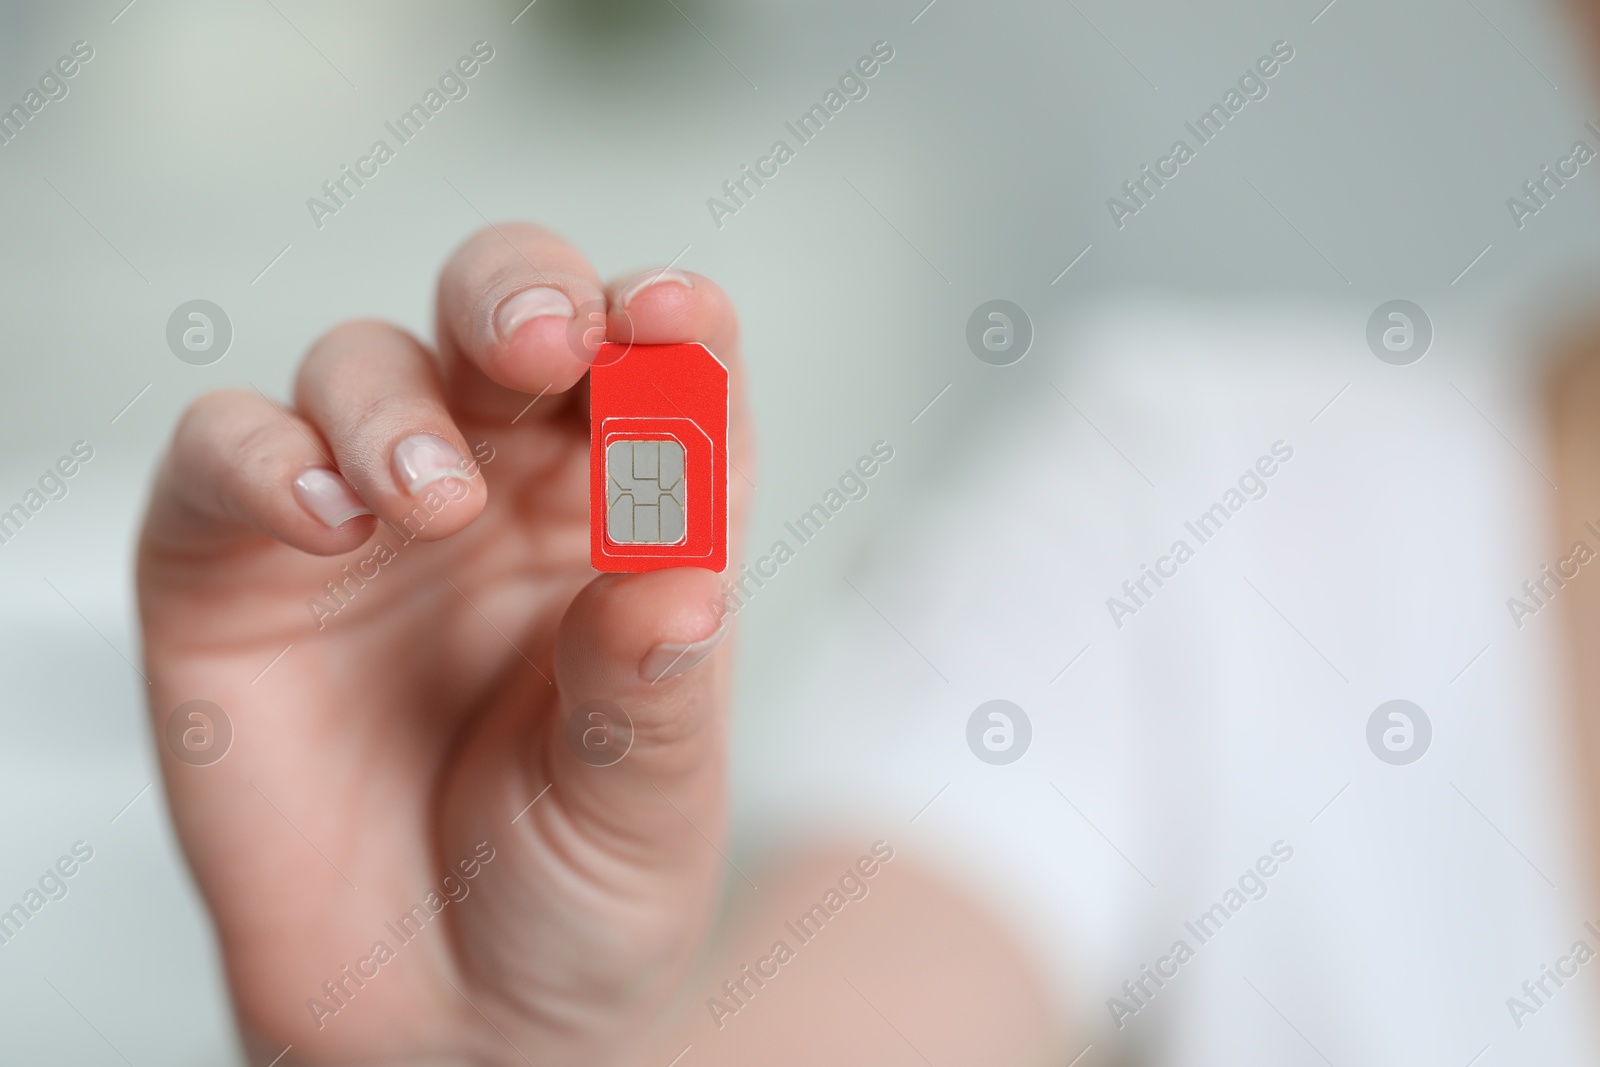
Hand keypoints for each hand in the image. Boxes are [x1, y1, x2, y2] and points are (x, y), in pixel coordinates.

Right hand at [137, 224, 748, 1066]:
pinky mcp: (238, 565)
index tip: (676, 318)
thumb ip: (654, 692)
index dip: (675, 321)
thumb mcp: (645, 810)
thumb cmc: (571, 896)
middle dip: (525, 294)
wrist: (435, 1023)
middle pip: (512, 316)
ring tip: (425, 506)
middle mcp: (507, 494)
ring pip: (369, 364)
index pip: (668, 370)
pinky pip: (229, 453)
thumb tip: (678, 582)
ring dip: (398, 405)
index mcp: (635, 522)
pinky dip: (264, 457)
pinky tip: (323, 519)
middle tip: (544, 340)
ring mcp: (372, 520)